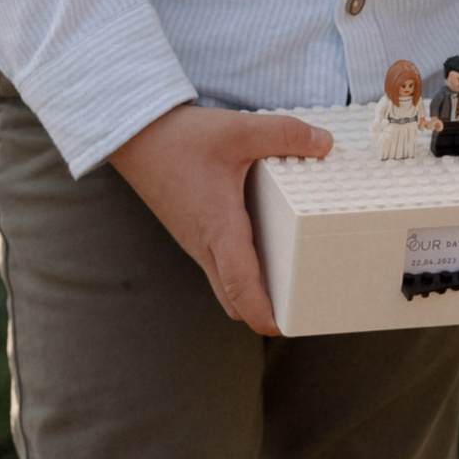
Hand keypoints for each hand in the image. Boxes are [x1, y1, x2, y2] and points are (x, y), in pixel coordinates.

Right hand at [109, 101, 331, 337]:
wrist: (134, 137)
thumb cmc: (180, 138)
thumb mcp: (239, 130)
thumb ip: (284, 134)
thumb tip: (324, 143)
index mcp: (218, 228)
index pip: (240, 286)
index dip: (262, 312)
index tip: (283, 328)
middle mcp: (204, 243)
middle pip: (232, 298)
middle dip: (261, 312)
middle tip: (297, 309)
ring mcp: (195, 241)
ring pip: (224, 283)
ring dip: (250, 290)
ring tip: (288, 280)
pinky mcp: (192, 231)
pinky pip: (217, 264)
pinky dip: (239, 270)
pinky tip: (262, 247)